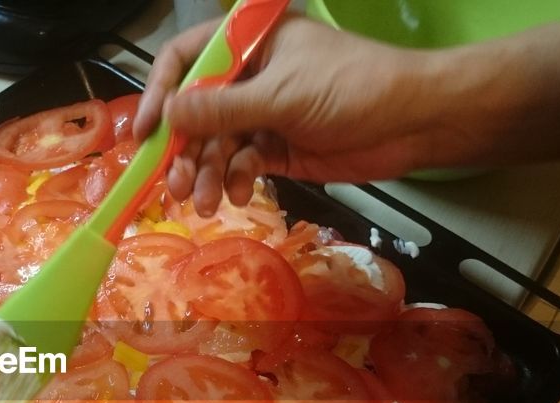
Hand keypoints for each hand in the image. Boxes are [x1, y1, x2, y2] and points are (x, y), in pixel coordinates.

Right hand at [135, 16, 492, 214]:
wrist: (412, 122)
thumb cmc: (353, 88)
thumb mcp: (282, 95)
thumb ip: (223, 108)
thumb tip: (169, 115)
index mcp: (250, 42)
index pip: (187, 59)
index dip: (161, 93)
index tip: (146, 133)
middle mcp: (250, 74)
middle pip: (196, 110)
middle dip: (184, 149)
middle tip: (174, 185)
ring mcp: (263, 111)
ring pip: (216, 143)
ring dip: (207, 173)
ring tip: (206, 202)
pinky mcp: (277, 147)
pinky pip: (240, 164)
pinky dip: (235, 180)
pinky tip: (238, 195)